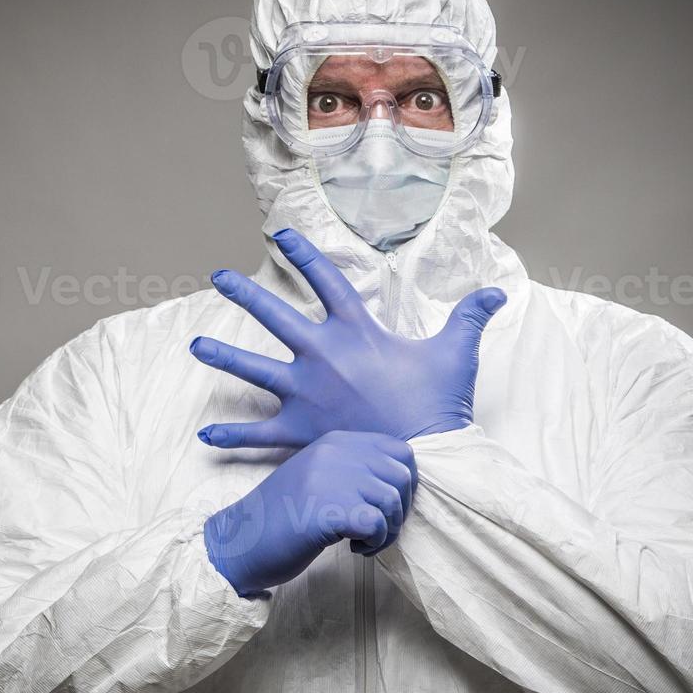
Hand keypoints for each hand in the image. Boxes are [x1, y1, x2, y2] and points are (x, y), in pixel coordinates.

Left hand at [191, 228, 505, 448]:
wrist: (425, 460)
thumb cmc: (437, 405)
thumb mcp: (456, 354)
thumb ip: (470, 317)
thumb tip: (497, 291)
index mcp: (356, 332)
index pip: (325, 280)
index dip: (304, 253)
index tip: (281, 233)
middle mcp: (322, 356)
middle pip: (274, 316)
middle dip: (243, 294)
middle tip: (219, 278)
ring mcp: (305, 394)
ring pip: (253, 369)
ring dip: (222, 357)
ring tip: (195, 347)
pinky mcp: (300, 432)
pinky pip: (258, 435)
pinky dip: (231, 436)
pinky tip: (206, 436)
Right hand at [204, 431, 417, 596]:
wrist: (240, 541)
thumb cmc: (282, 517)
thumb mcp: (318, 477)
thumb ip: (353, 470)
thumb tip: (402, 485)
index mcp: (335, 442)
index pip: (399, 450)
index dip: (405, 483)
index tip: (387, 507)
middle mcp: (335, 453)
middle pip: (402, 475)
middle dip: (399, 509)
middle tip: (377, 529)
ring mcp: (330, 479)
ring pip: (393, 501)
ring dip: (387, 531)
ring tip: (363, 542)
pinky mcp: (328, 510)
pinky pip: (377, 524)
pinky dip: (374, 543)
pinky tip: (353, 549)